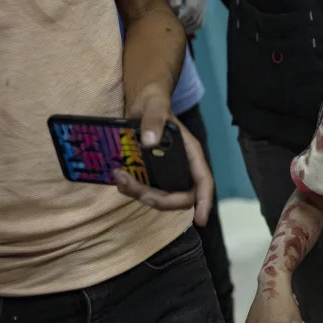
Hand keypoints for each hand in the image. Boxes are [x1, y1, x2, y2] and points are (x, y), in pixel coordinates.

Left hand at [114, 85, 213, 225]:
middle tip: (132, 189)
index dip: (204, 202)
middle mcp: (183, 167)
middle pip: (181, 197)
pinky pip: (147, 190)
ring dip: (140, 195)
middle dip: (158, 199)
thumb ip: (154, 120)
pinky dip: (132, 189)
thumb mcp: (154, 106)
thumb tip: (149, 142)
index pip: (204, 182)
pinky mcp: (153, 173)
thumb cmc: (154, 102)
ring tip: (119, 178)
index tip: (201, 220)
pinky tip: (118, 178)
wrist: (142, 102)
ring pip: (161, 196)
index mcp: (191, 154)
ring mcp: (168, 172)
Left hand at [164, 0, 206, 33]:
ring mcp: (204, 3)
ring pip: (199, 21)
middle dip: (185, 24)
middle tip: (174, 26)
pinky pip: (201, 20)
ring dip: (190, 27)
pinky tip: (185, 27)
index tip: (173, 19)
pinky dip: (193, 26)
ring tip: (179, 28)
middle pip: (196, 17)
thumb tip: (176, 8)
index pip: (191, 8)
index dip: (183, 17)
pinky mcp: (203, 6)